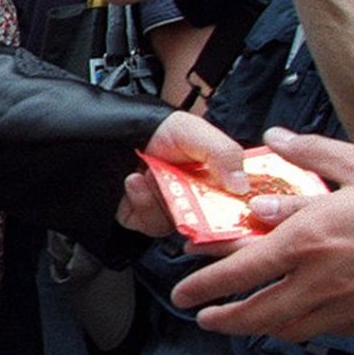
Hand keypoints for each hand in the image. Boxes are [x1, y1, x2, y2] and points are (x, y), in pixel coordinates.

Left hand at [118, 112, 248, 237]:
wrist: (111, 133)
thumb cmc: (156, 129)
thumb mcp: (194, 131)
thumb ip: (224, 154)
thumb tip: (242, 186)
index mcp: (212, 177)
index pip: (234, 202)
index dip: (234, 209)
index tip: (229, 206)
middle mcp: (192, 196)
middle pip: (207, 221)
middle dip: (191, 205)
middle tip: (180, 187)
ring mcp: (169, 209)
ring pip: (176, 224)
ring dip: (159, 199)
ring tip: (147, 175)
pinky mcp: (145, 219)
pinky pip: (150, 225)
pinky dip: (141, 204)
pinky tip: (134, 182)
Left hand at [171, 128, 353, 339]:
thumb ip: (311, 156)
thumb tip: (275, 143)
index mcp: (311, 239)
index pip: (240, 271)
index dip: (204, 285)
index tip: (183, 292)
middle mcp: (322, 281)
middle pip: (255, 314)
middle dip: (222, 319)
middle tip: (204, 317)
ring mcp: (348, 307)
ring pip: (286, 328)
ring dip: (257, 326)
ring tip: (243, 319)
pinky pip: (321, 331)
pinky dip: (299, 327)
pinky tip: (297, 316)